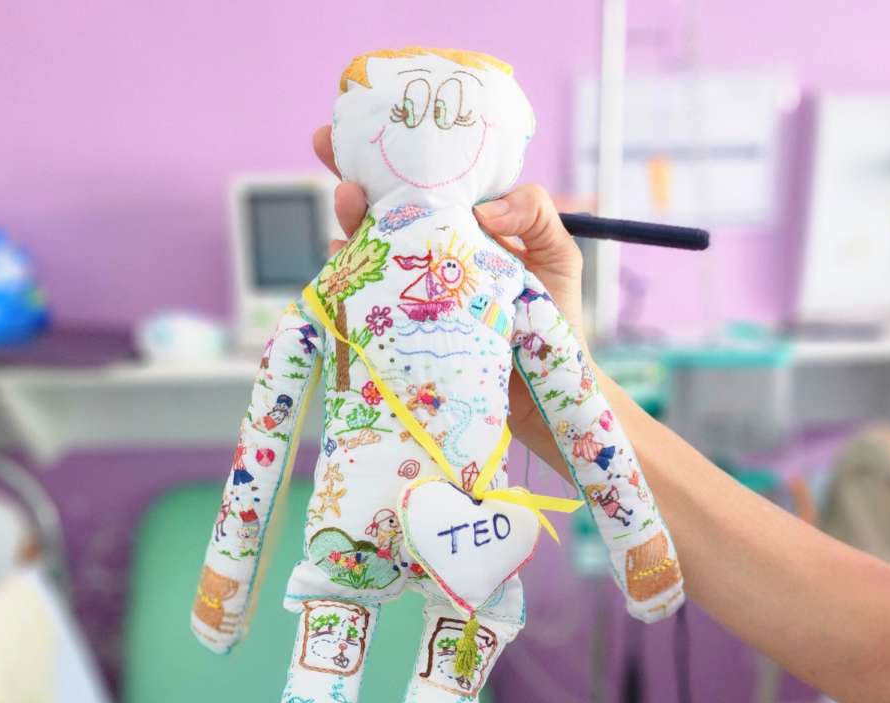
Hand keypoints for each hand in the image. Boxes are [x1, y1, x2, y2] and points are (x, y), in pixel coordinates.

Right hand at [311, 127, 574, 478]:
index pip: (427, 181)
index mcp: (467, 226)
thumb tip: (486, 209)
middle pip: (384, 208)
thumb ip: (534, 213)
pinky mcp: (401, 325)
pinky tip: (343, 257)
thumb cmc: (555, 320)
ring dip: (350, 219)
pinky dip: (349, 275)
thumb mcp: (557, 253)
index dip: (395, 153)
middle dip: (352, 175)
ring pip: (368, 246)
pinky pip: (365, 295)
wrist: (544, 391)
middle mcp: (433, 253)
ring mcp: (414, 289)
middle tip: (332, 152)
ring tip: (347, 202)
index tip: (368, 124)